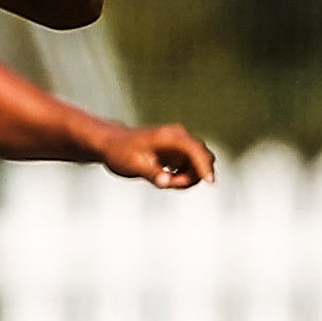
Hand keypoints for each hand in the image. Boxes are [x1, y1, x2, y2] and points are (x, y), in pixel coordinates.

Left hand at [100, 123, 216, 187]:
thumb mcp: (134, 165)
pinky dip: (183, 177)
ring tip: (162, 181)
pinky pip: (191, 167)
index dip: (205, 167)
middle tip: (169, 184)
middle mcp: (179, 136)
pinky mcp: (178, 152)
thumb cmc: (120, 152)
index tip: (210, 182)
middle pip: (203, 157)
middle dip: (193, 176)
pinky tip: (165, 178)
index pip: (195, 150)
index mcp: (169, 136)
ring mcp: (180, 144)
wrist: (111, 144)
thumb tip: (166, 183)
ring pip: (198, 165)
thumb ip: (152, 174)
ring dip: (187, 178)